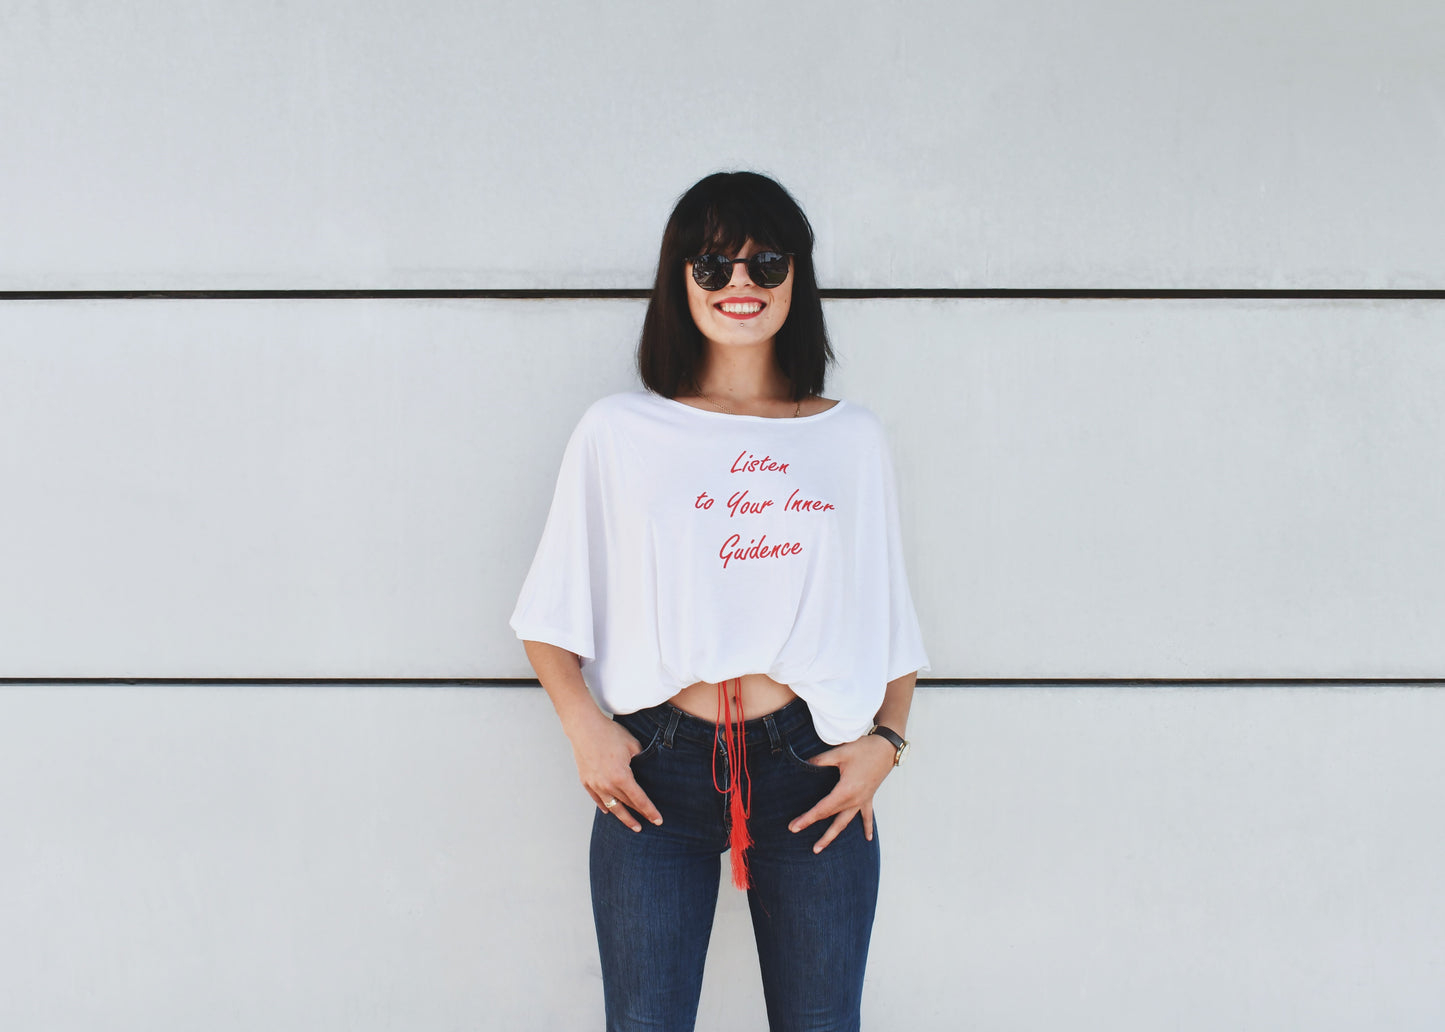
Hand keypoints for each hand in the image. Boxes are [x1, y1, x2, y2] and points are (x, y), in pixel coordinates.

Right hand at [565, 714, 662, 831]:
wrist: (584, 727)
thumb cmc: (609, 734)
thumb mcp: (633, 745)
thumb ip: (642, 760)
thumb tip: (648, 769)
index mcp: (621, 777)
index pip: (639, 799)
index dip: (650, 811)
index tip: (658, 820)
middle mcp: (607, 785)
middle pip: (627, 805)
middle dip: (639, 815)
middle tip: (648, 823)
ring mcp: (595, 784)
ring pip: (612, 806)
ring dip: (623, 817)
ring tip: (632, 825)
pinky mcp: (586, 781)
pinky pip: (597, 799)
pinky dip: (604, 806)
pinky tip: (609, 811)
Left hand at [787, 733, 897, 852]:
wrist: (887, 748)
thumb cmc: (865, 749)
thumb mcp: (840, 752)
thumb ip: (821, 760)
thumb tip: (805, 763)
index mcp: (845, 791)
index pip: (822, 809)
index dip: (807, 818)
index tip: (794, 826)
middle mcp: (854, 800)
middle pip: (831, 818)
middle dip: (812, 826)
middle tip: (795, 831)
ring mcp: (862, 801)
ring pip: (845, 822)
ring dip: (832, 836)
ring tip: (820, 848)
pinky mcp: (869, 798)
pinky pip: (867, 817)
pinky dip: (867, 827)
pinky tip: (868, 838)